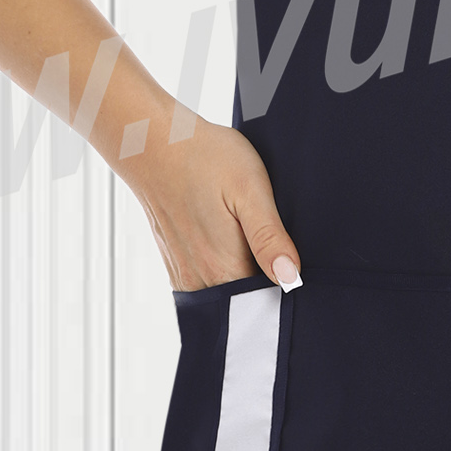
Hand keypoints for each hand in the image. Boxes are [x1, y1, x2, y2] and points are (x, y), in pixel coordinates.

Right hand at [124, 114, 302, 293]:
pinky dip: (223, 278)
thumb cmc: (206, 159)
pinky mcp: (176, 264)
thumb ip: (269, 238)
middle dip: (265, 294)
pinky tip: (231, 247)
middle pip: (244, 306)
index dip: (284, 295)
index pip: (264, 306)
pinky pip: (206, 287)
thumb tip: (291, 279)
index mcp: (224, 267)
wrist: (156, 144)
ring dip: (244, 284)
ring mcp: (185, 274)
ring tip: (253, 247)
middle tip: (277, 256)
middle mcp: (201, 280)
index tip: (294, 274)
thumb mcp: (250, 189)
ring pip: (224, 298)